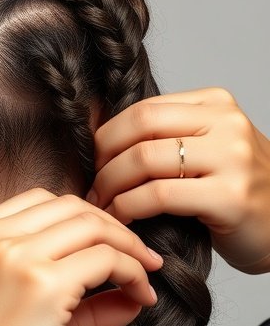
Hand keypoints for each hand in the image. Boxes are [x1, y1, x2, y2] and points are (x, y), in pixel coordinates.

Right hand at [0, 188, 162, 325]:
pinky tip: (141, 296)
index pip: (37, 204)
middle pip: (69, 206)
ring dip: (129, 247)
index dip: (81, 221)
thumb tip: (124, 296)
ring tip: (145, 276)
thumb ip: (60, 301)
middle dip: (112, 228)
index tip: (105, 247)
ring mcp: (12, 257)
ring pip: (92, 226)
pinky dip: (133, 273)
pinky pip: (107, 260)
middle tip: (139, 258)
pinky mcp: (41, 286)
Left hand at [85, 87, 269, 274]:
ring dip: (110, 187)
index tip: (94, 165)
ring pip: (144, 160)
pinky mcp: (229, 196)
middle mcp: (227, 123)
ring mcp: (232, 158)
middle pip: (140, 127)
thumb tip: (103, 141)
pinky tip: (122, 221)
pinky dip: (128, 209)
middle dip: (103, 160)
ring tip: (101, 208)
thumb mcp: (208, 151)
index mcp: (216, 104)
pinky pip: (158, 196)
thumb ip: (169, 138)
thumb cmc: (236, 196)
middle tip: (91, 188)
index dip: (108, 137)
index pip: (144, 108)